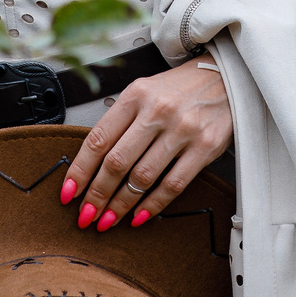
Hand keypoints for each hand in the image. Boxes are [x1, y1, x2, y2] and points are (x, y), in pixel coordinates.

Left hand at [60, 58, 231, 232]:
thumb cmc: (180, 88)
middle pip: (117, 162)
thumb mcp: (145, 91)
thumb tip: (92, 164)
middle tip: (85, 214)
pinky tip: (139, 216)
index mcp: (136, 95)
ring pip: (142, 177)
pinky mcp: (205, 146)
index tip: (69, 192)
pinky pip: (173, 184)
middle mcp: (158, 111)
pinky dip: (152, 205)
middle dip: (96, 194)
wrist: (226, 77)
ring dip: (120, 205)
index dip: (80, 170)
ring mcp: (183, 129)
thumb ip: (121, 121)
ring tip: (107, 219)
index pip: (98, 139)